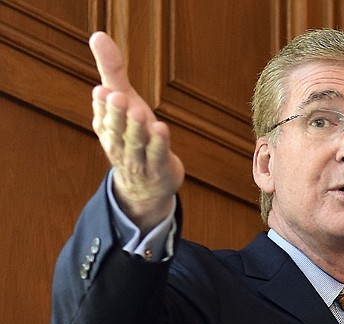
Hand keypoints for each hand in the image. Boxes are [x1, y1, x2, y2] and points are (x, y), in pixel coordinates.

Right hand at [89, 31, 183, 231]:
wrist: (146, 185)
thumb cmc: (133, 135)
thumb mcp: (123, 101)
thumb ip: (112, 71)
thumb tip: (98, 35)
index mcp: (106, 127)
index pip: (101, 114)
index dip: (102, 104)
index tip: (102, 90)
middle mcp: (119, 144)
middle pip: (116, 129)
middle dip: (115, 113)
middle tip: (116, 96)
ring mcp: (139, 159)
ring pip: (136, 143)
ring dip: (136, 128)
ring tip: (138, 110)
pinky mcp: (158, 168)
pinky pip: (157, 155)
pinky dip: (159, 143)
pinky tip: (162, 128)